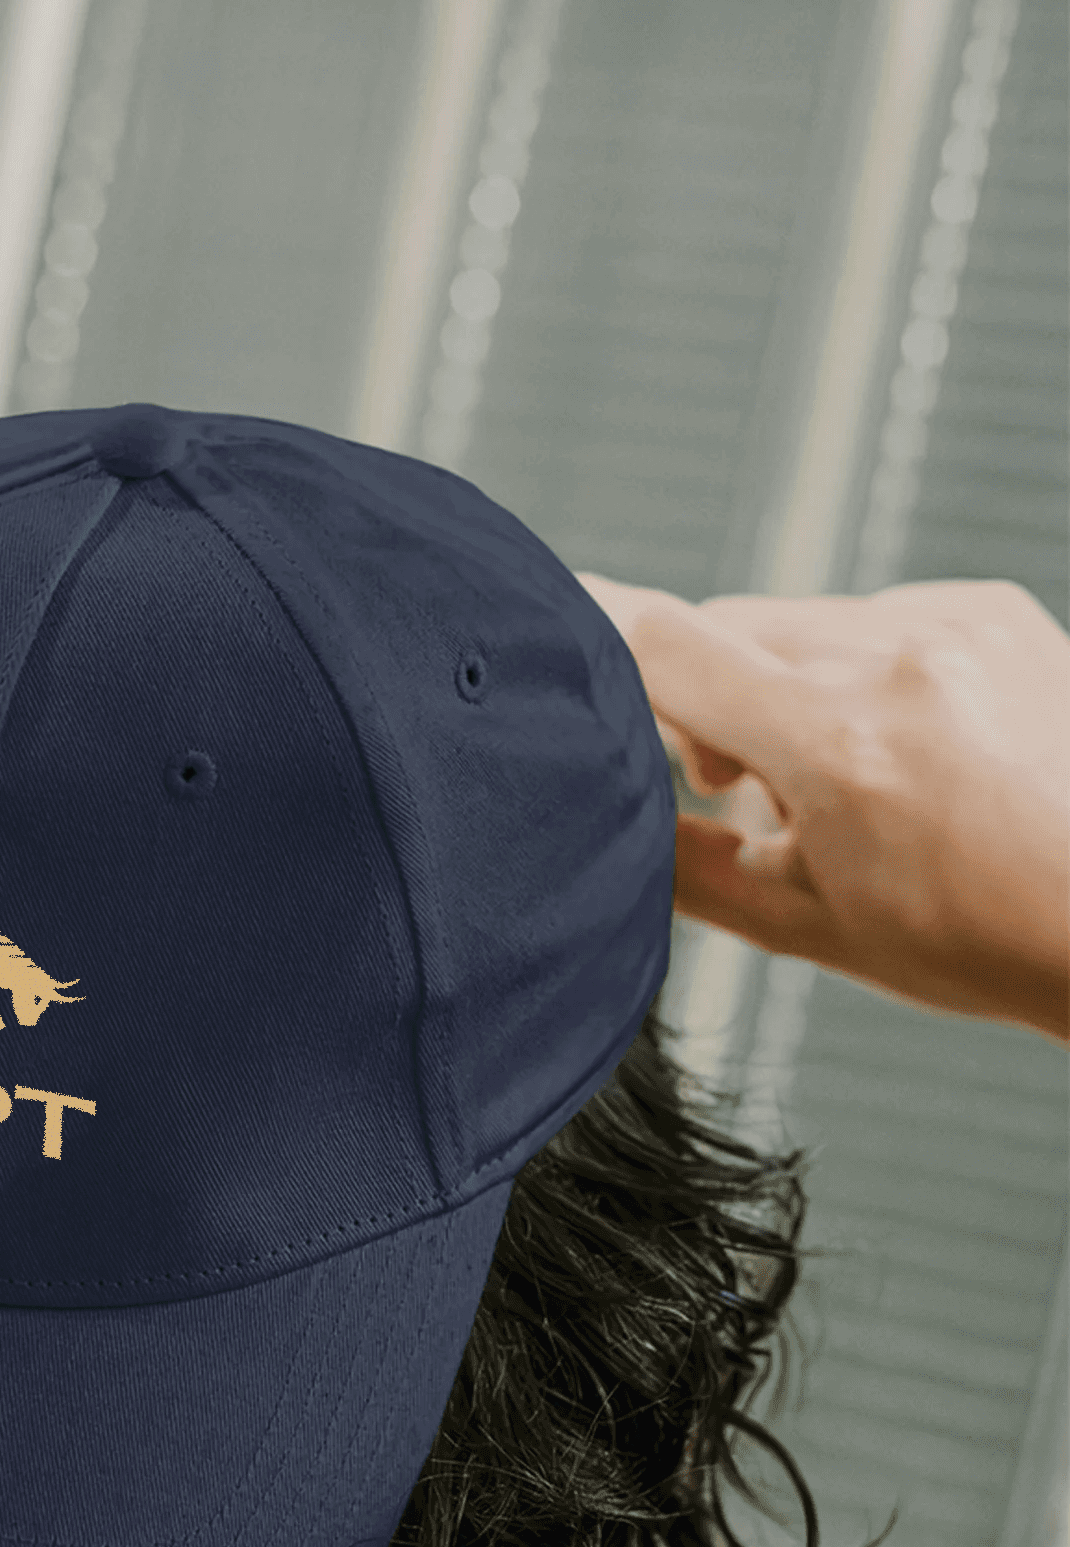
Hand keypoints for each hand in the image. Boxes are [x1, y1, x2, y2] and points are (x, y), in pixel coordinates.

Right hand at [578, 573, 1069, 1045]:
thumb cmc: (974, 939)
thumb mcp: (800, 922)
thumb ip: (681, 863)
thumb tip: (605, 818)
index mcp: (837, 744)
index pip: (668, 647)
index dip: (596, 632)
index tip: (550, 613)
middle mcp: (899, 661)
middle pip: (729, 630)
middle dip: (708, 698)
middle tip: (736, 786)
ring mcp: (957, 622)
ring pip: (802, 623)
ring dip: (787, 685)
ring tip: (842, 778)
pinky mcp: (995, 607)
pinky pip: (878, 616)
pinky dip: (861, 669)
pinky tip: (904, 745)